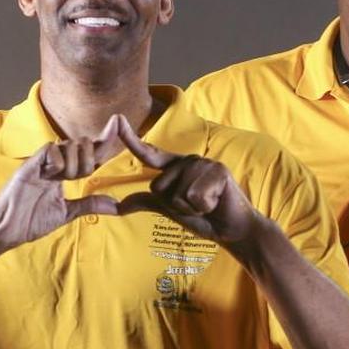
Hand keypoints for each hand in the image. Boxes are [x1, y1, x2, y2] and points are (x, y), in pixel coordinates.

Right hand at [0, 117, 121, 250]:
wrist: (4, 232)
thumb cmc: (30, 221)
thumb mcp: (67, 212)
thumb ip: (89, 204)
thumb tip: (116, 206)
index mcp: (64, 171)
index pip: (90, 152)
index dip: (105, 139)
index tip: (119, 121)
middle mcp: (54, 162)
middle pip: (84, 144)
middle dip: (89, 161)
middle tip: (77, 178)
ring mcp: (41, 162)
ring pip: (70, 145)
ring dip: (75, 165)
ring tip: (62, 180)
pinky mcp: (29, 165)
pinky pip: (51, 151)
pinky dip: (58, 163)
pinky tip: (50, 176)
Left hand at [114, 116, 261, 244]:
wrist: (232, 229)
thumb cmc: (203, 217)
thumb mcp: (169, 209)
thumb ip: (145, 202)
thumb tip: (117, 204)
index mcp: (176, 166)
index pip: (149, 153)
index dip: (130, 138)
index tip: (116, 119)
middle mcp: (189, 160)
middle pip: (158, 187)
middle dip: (174, 206)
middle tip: (195, 207)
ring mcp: (204, 163)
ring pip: (176, 194)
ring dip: (190, 208)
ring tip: (207, 205)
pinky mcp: (218, 171)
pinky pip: (194, 196)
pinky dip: (203, 207)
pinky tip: (215, 203)